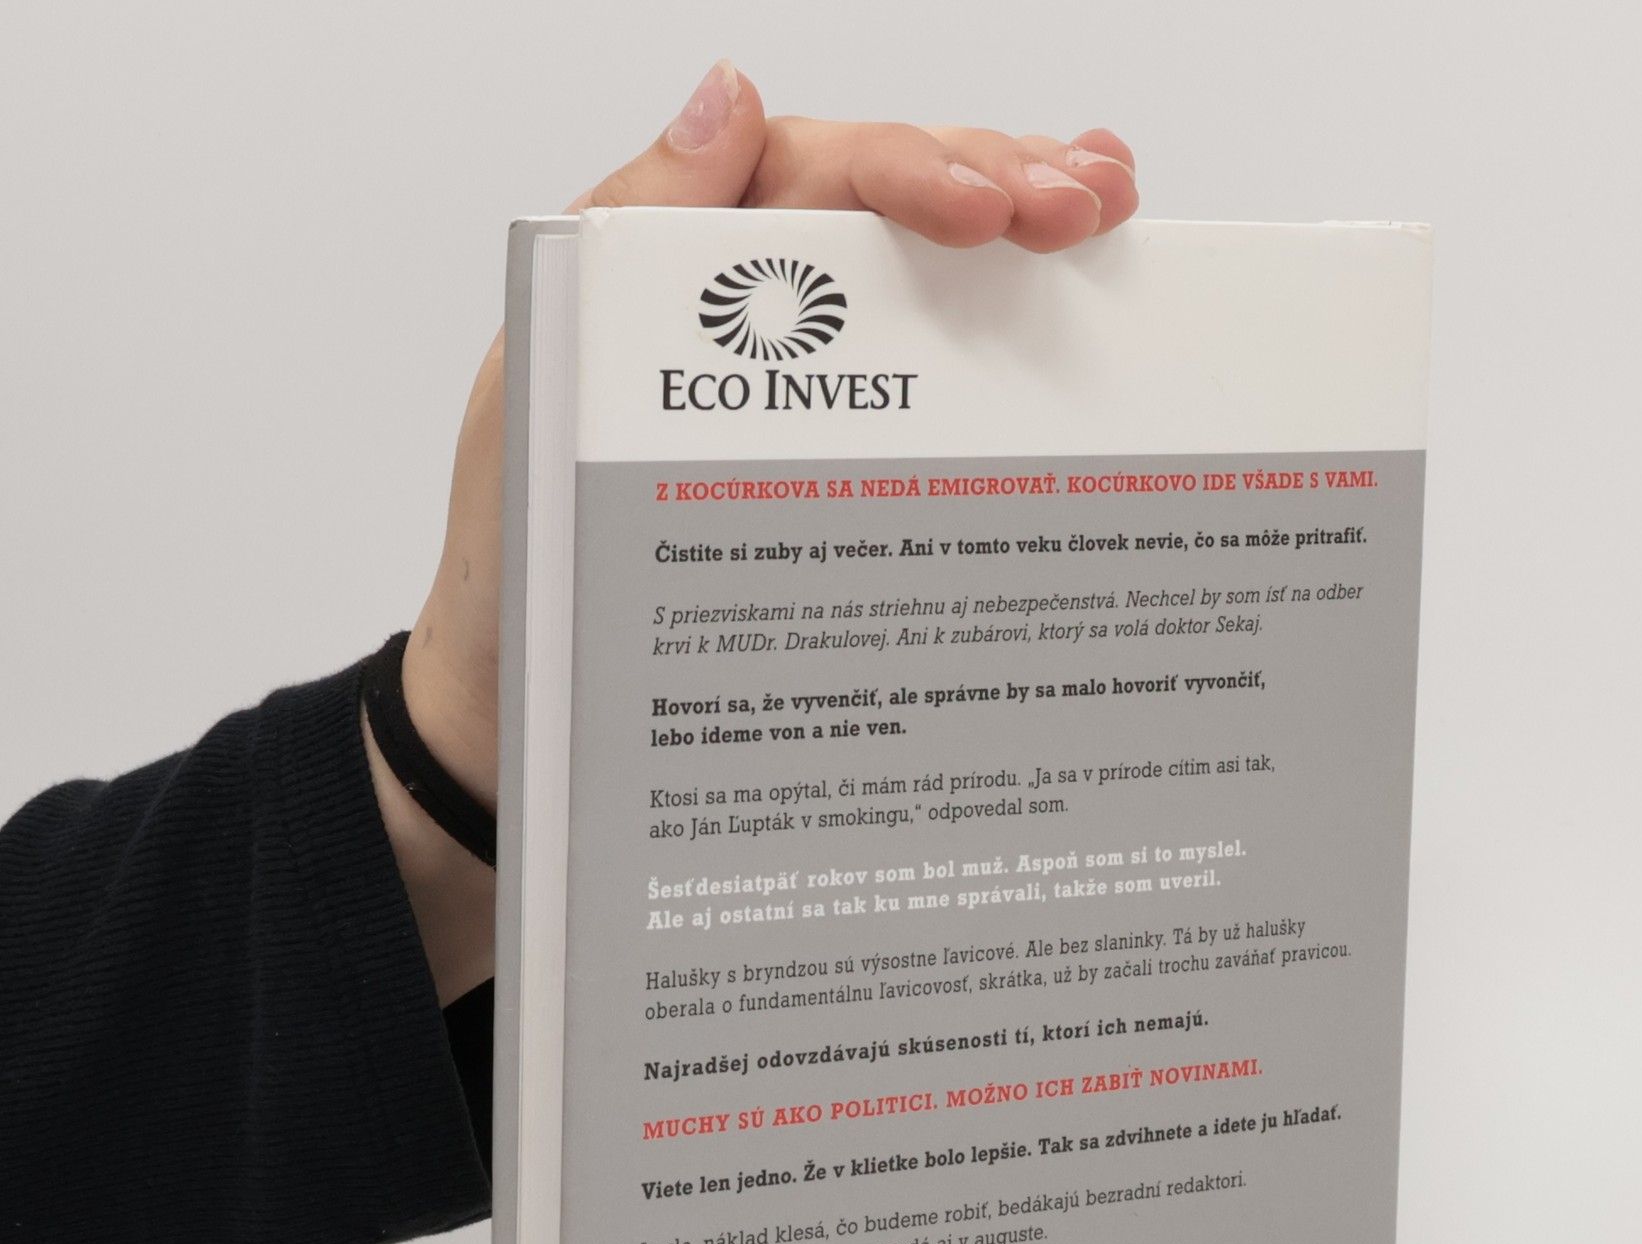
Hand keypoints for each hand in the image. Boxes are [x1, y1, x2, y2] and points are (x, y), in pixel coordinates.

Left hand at [375, 60, 1138, 1002]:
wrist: (532, 724)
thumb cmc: (521, 583)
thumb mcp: (544, 405)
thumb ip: (624, 243)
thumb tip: (726, 101)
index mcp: (669, 285)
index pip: (804, 176)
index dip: (905, 172)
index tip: (985, 212)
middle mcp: (747, 321)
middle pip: (884, 205)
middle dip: (994, 182)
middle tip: (1085, 207)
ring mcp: (805, 391)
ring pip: (921, 276)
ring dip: (1018, 230)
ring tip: (1100, 214)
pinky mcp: (843, 467)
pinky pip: (927, 379)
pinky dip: (1003, 324)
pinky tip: (1065, 289)